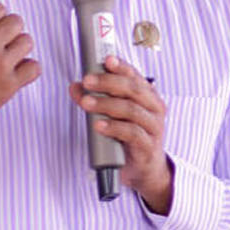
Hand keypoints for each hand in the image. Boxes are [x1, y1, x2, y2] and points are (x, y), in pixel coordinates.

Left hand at [68, 54, 172, 213]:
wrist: (144, 169)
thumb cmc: (129, 138)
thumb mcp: (111, 115)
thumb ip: (95, 99)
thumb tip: (76, 86)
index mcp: (148, 96)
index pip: (135, 76)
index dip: (121, 66)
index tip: (106, 60)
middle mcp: (154, 108)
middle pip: (133, 89)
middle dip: (108, 83)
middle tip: (87, 81)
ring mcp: (154, 127)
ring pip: (131, 109)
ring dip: (106, 104)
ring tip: (86, 103)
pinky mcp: (148, 146)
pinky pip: (132, 133)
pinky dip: (114, 127)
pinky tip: (99, 125)